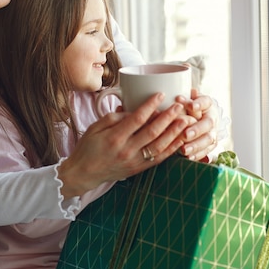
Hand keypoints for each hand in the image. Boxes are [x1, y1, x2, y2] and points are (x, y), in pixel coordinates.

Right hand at [58, 93, 188, 197]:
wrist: (83, 173)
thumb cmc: (87, 148)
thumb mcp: (95, 127)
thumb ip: (113, 117)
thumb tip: (131, 109)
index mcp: (114, 137)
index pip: (137, 119)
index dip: (150, 106)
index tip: (160, 95)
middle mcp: (126, 150)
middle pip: (152, 132)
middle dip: (168, 117)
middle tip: (179, 106)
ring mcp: (133, 162)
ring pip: (159, 146)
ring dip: (174, 133)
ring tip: (185, 121)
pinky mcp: (138, 169)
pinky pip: (158, 159)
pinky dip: (171, 150)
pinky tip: (180, 140)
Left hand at [176, 89, 231, 161]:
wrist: (202, 116)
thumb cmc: (190, 107)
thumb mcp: (188, 101)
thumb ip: (184, 101)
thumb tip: (179, 99)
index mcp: (208, 104)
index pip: (205, 102)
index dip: (199, 104)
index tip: (191, 106)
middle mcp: (213, 118)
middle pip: (208, 123)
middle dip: (197, 129)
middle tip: (186, 134)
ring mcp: (214, 131)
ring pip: (208, 139)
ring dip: (196, 145)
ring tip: (184, 150)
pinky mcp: (212, 144)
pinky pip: (207, 150)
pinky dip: (197, 154)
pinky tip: (188, 157)